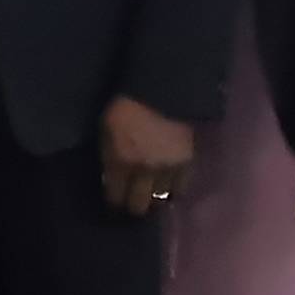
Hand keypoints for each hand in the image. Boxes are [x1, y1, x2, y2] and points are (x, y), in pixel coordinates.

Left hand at [96, 95, 196, 219]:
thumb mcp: (106, 128)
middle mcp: (144, 172)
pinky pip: (181, 187)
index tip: (113, 203)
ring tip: (152, 199)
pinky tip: (170, 188)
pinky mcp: (188, 162)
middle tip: (132, 204)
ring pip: (162, 200)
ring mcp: (168, 169)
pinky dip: (174, 190)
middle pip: (139, 205)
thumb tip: (110, 174)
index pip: (115, 197)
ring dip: (155, 200)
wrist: (164, 87)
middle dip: (134, 207)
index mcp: (120, 162)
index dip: (113, 203)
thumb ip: (109, 154)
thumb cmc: (126, 103)